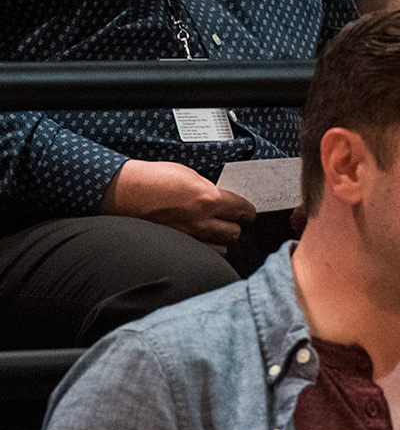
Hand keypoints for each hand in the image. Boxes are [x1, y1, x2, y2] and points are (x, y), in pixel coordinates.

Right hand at [100, 159, 255, 250]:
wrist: (121, 192)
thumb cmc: (149, 179)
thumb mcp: (186, 174)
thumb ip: (208, 189)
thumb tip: (221, 199)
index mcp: (207, 199)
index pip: (243, 210)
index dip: (248, 211)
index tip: (248, 212)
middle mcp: (202, 222)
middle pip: (236, 232)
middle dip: (236, 225)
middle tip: (232, 220)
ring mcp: (191, 238)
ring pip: (223, 247)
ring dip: (222, 239)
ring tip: (215, 230)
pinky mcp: (179, 247)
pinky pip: (205, 254)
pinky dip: (208, 249)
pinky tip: (202, 241)